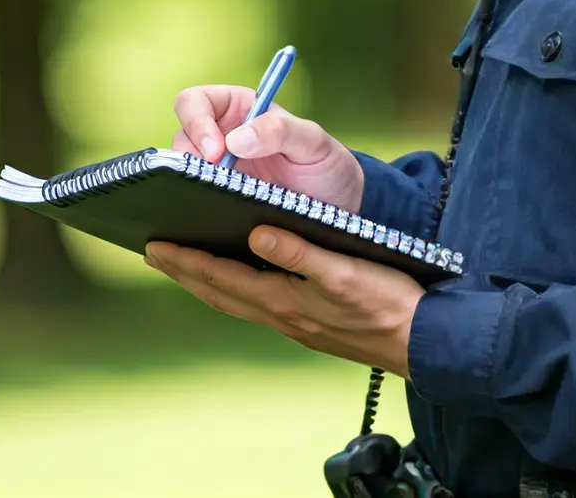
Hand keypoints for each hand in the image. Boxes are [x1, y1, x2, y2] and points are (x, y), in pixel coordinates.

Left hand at [144, 224, 425, 378]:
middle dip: (183, 271)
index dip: (185, 260)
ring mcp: (292, 323)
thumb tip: (256, 232)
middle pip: (217, 291)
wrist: (421, 343)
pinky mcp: (307, 324)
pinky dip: (233, 290)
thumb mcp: (344, 271)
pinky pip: (254, 304)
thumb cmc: (386, 304)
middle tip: (153, 254)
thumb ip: (299, 253)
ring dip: (204, 282)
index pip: (220, 276)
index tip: (153, 246)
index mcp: (282, 300)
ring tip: (182, 266)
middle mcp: (280, 315)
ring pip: (234, 300)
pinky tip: (236, 282)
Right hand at [171, 85, 364, 212]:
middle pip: (181, 138)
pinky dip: (196, 204)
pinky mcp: (217, 200)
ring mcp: (216, 172)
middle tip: (214, 178)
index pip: (194, 102)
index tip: (217, 151)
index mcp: (237, 109)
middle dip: (190, 158)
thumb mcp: (313, 141)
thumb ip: (279, 130)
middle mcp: (219, 137)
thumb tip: (235, 140)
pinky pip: (193, 199)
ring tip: (215, 198)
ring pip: (182, 172)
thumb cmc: (326, 165)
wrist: (338, 208)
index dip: (196, 122)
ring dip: (191, 183)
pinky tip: (211, 214)